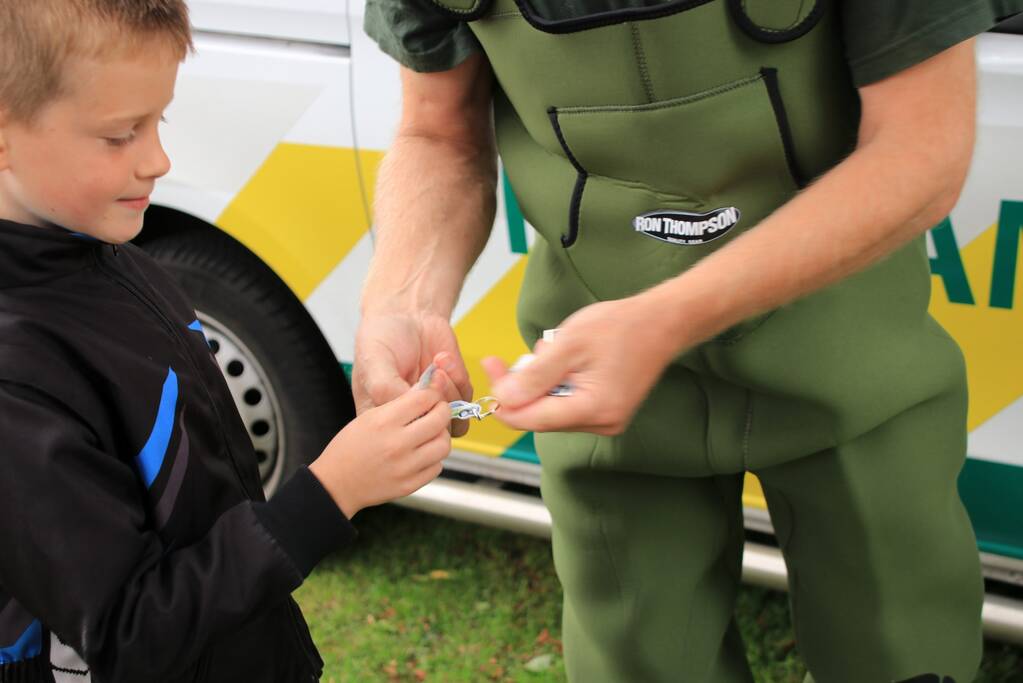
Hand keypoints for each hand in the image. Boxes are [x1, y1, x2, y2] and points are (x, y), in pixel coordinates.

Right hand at [309, 370, 452, 517]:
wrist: (336, 483)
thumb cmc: (350, 447)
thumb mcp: (368, 416)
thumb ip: (398, 403)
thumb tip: (426, 389)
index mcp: (384, 421)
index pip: (424, 399)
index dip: (433, 393)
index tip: (433, 394)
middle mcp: (397, 444)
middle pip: (439, 419)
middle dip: (443, 410)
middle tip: (438, 411)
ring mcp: (404, 466)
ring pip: (443, 445)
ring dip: (441, 436)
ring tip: (432, 434)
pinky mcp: (409, 485)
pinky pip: (436, 467)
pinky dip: (434, 458)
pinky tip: (423, 453)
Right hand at [353, 311, 472, 435]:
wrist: (408, 313)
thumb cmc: (382, 337)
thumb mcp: (373, 361)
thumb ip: (385, 389)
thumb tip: (406, 412)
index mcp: (383, 417)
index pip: (400, 441)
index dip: (411, 420)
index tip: (411, 391)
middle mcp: (410, 417)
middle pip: (430, 436)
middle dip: (434, 405)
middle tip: (428, 377)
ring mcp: (433, 406)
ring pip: (452, 424)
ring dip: (449, 393)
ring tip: (435, 367)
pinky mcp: (454, 392)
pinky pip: (466, 400)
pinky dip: (458, 377)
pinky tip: (440, 358)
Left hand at [481, 295, 681, 435]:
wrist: (661, 322)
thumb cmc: (621, 327)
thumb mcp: (569, 344)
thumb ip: (534, 375)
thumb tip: (502, 399)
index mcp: (594, 409)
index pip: (531, 418)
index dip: (504, 398)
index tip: (490, 368)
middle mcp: (601, 424)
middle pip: (540, 416)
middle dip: (526, 386)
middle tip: (527, 352)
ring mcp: (605, 421)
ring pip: (552, 410)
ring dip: (543, 382)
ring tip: (556, 350)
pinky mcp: (606, 413)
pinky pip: (567, 404)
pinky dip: (558, 383)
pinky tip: (567, 361)